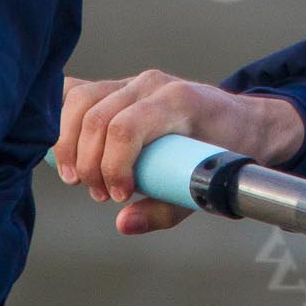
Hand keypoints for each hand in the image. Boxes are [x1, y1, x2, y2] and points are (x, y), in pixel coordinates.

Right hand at [55, 70, 305, 235]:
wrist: (244, 122)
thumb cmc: (226, 151)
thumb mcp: (205, 186)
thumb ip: (165, 209)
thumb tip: (123, 224)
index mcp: (179, 102)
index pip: (125, 128)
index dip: (112, 166)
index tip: (118, 196)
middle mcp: (152, 84)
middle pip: (97, 118)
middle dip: (89, 164)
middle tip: (99, 194)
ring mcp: (133, 81)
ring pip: (80, 100)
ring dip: (68, 144)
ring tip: (78, 178)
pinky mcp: (119, 85)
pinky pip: (78, 93)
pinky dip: (62, 118)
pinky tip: (61, 146)